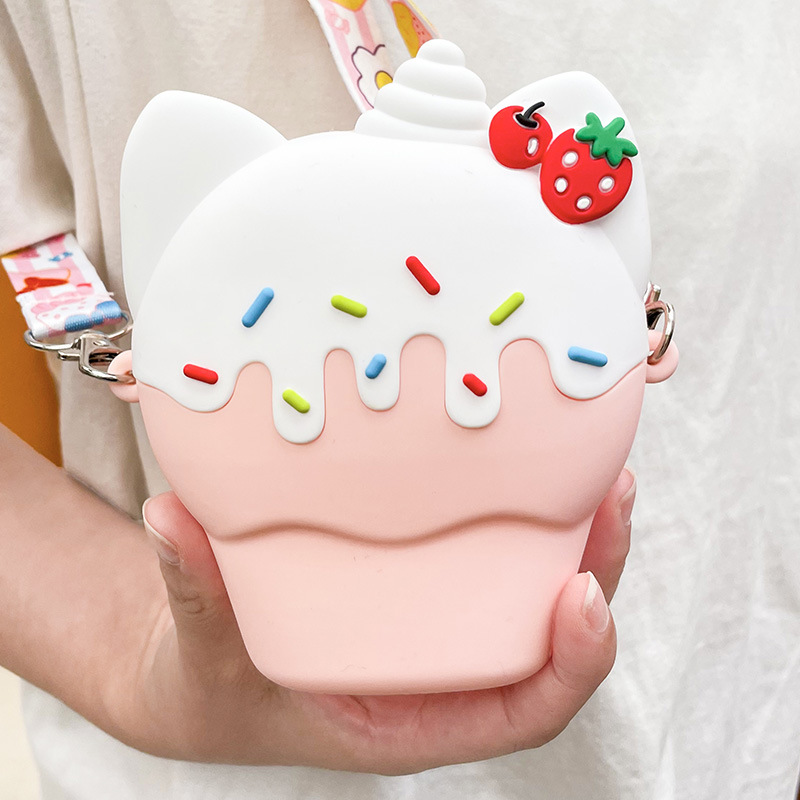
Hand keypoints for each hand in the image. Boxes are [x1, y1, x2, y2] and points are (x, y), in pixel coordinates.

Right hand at [115, 469, 634, 774]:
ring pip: (528, 586)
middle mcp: (436, 666)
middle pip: (546, 633)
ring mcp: (432, 618)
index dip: (569, 667)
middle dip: (594, 568)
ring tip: (597, 463)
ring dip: (572, 530)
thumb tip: (172, 517)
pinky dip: (515, 508)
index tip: (585, 602)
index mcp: (407, 713)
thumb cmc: (216, 681)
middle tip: (615, 494)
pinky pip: (482, 550)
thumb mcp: (203, 650)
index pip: (517, 712)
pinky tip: (523, 455)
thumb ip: (196, 589)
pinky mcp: (417, 577)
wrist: (207, 665)